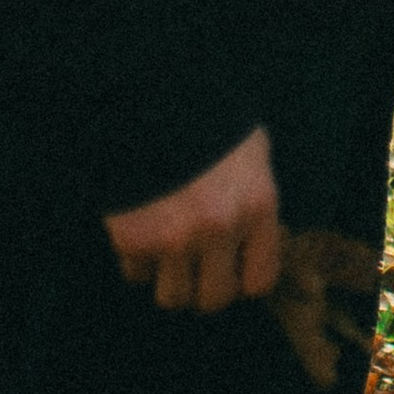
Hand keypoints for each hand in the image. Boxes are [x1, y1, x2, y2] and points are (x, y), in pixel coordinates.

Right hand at [104, 124, 281, 313]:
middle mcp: (220, 230)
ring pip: (173, 297)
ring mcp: (174, 239)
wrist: (149, 95)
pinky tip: (143, 232)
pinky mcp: (134, 240)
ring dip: (170, 280)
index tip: (235, 269)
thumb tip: (255, 238)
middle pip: (215, 299)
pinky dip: (138, 260)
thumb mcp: (251, 149)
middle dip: (206, 286)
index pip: (260, 280)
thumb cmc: (208, 117)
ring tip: (168, 255)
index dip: (245, 278)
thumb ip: (254, 196)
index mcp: (256, 206)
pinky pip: (136, 274)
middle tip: (198, 267)